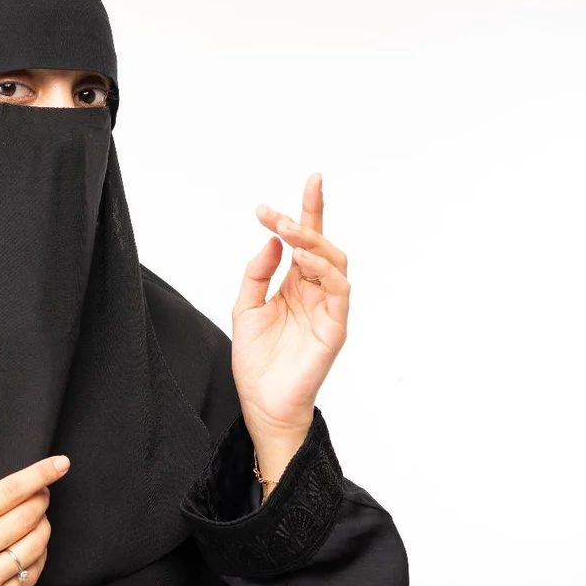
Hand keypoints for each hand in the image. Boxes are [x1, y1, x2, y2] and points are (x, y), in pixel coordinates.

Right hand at [0, 455, 69, 585]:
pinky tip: (33, 549)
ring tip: (37, 521)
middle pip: (26, 518)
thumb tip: (19, 491)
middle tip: (42, 495)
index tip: (59, 465)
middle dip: (41, 501)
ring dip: (43, 527)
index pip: (8, 492)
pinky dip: (38, 557)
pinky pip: (30, 576)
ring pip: (34, 547)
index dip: (38, 475)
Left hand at [232, 173, 349, 479]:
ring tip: (288, 230)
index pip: (305, 240)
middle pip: (321, 245)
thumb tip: (271, 241)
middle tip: (276, 212)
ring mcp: (328, 307)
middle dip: (304, 220)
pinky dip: (325, 270)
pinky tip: (303, 259)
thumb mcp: (246, 307)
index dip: (307, 211)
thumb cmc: (256, 360)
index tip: (303, 183)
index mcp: (295, 283)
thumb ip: (257, 273)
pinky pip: (339, 291)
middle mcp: (315, 291)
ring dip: (312, 242)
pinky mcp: (335, 327)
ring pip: (334, 262)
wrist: (261, 402)